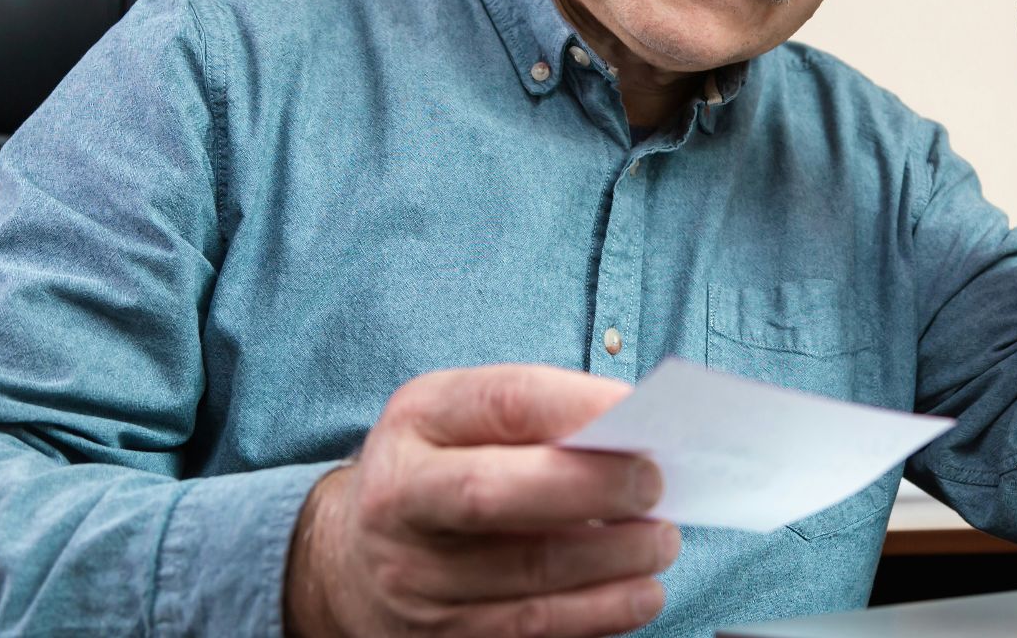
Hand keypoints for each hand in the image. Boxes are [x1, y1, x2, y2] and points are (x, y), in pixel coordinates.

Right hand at [285, 364, 677, 637]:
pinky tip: (639, 592)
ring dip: (615, 559)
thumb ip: (538, 413)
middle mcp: (400, 501)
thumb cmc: (440, 470)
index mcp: (416, 422)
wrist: (355, 559)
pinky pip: (534, 631)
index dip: (579, 406)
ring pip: (527, 576)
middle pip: (495, 495)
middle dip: (591, 487)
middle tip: (655, 484)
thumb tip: (633, 427)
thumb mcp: (465, 417)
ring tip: (662, 540)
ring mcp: (415, 579)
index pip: (502, 401)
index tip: (638, 412)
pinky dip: (601, 612)